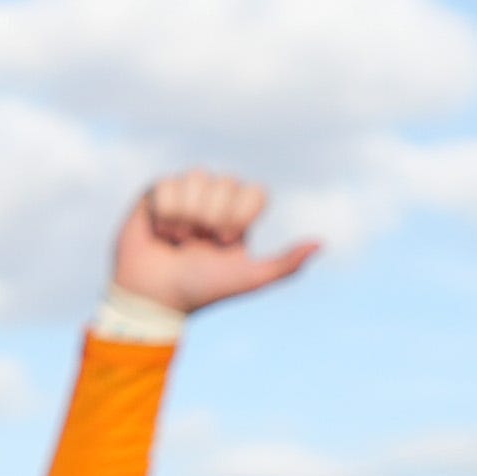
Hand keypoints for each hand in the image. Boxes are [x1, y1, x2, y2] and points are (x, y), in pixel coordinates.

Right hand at [107, 172, 321, 319]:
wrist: (155, 297)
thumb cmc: (204, 289)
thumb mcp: (250, 278)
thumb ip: (286, 264)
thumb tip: (321, 243)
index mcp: (239, 215)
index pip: (253, 191)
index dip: (239, 215)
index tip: (225, 242)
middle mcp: (214, 200)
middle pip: (225, 182)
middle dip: (211, 217)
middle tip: (198, 244)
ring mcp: (186, 194)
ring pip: (197, 177)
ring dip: (186, 215)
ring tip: (177, 239)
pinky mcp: (155, 194)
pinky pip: (166, 184)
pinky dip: (163, 213)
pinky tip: (159, 232)